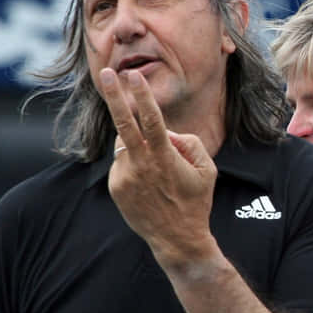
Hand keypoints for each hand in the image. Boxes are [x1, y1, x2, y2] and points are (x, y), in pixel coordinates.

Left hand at [99, 67, 217, 267]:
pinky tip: (147, 184)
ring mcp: (125, 176)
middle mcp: (141, 164)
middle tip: (107, 73)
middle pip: (123, 123)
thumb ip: (189, 142)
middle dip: (115, 95)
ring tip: (156, 171)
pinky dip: (132, 164)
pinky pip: (122, 163)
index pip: (151, 119)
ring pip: (126, 145)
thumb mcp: (206, 169)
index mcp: (164, 157)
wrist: (176, 239)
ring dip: (137, 146)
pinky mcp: (115, 187)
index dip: (142, 95)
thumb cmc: (195, 201)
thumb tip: (166, 132)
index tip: (134, 75)